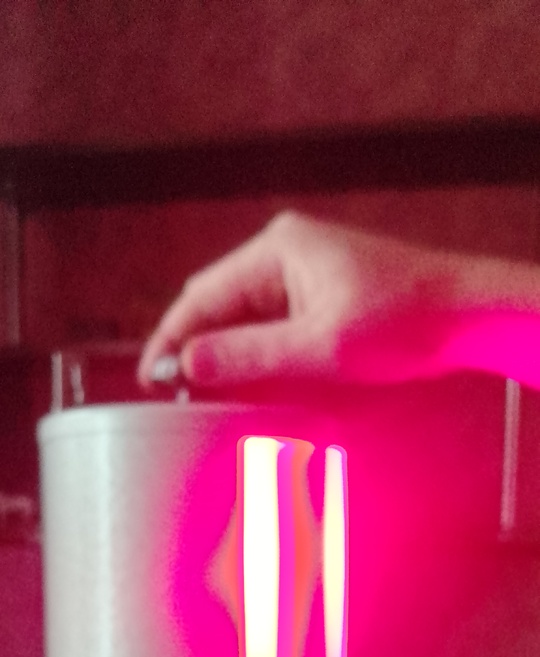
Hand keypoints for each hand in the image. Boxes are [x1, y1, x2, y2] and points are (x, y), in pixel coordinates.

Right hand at [138, 210, 461, 388]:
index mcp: (279, 249)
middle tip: (180, 398)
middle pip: (219, 306)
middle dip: (198, 352)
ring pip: (245, 320)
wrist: (470, 316)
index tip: (151, 381)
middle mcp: (286, 253)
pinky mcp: (323, 295)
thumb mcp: (320, 348)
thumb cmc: (406, 322)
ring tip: (215, 400)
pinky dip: (260, 357)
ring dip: (230, 359)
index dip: (171, 341)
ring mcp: (305, 273)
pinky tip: (256, 388)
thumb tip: (186, 364)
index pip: (201, 296)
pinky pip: (274, 327)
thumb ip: (249, 356)